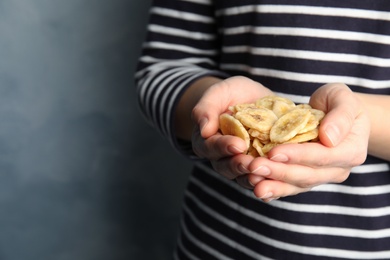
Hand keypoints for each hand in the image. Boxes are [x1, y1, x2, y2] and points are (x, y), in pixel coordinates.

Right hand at [191, 76, 272, 187]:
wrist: (252, 98)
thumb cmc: (231, 94)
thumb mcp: (218, 93)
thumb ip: (207, 108)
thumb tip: (204, 130)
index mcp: (208, 141)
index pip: (211, 147)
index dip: (224, 147)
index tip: (238, 145)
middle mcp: (222, 158)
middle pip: (226, 167)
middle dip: (239, 165)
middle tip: (251, 163)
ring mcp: (242, 164)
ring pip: (244, 177)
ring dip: (254, 177)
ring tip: (265, 174)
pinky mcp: (261, 166)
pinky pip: (264, 178)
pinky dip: (271, 181)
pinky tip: (280, 178)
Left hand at [247, 83, 370, 201]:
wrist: (334, 114)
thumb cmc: (338, 101)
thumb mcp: (343, 98)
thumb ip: (340, 116)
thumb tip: (329, 137)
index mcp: (351, 151)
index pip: (322, 156)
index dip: (298, 155)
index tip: (274, 152)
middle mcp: (337, 170)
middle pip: (307, 175)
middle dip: (279, 172)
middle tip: (254, 166)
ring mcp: (321, 177)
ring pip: (296, 185)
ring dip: (272, 184)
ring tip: (251, 180)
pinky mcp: (306, 179)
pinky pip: (289, 187)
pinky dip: (273, 188)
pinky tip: (256, 188)